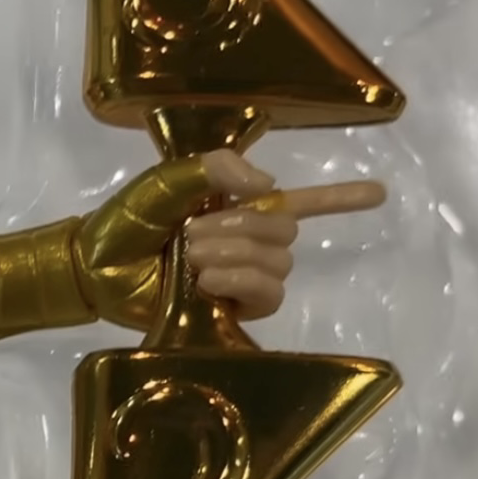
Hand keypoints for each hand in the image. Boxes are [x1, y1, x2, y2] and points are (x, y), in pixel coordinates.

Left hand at [74, 150, 385, 329]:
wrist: (97, 265)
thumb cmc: (129, 220)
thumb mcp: (170, 179)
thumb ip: (218, 170)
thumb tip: (269, 189)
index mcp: (238, 206)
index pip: (301, 201)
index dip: (341, 199)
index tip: (381, 193)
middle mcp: (247, 241)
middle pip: (286, 232)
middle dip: (241, 228)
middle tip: (191, 234)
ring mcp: (240, 276)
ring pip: (277, 264)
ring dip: (234, 255)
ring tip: (191, 258)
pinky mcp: (230, 308)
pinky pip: (267, 295)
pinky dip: (242, 282)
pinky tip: (210, 280)